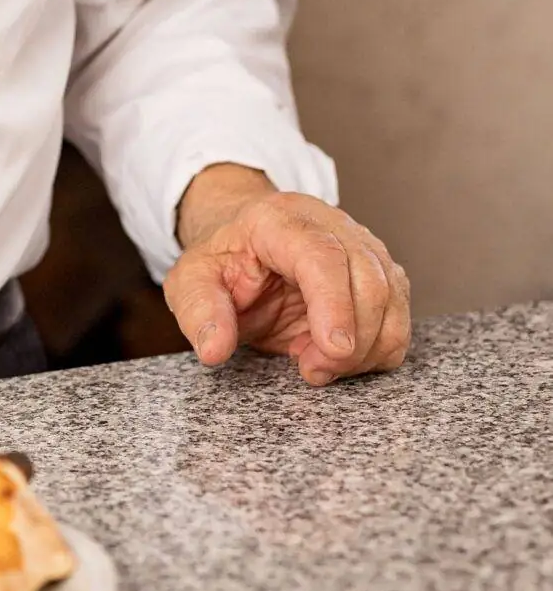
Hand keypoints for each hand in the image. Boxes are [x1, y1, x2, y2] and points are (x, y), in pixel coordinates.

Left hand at [165, 164, 410, 388]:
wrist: (246, 242)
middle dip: (352, 339)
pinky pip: (398, 317)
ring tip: (319, 365)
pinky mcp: (380, 273)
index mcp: (279, 220)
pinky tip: (340, 357)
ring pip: (392, 297)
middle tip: (312, 370)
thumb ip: (200, 312)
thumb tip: (214, 349)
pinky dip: (379, 348)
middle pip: (369, 278)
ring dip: (367, 347)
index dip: (334, 304)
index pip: (321, 256)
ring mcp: (362, 246)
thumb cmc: (224, 261)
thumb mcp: (192, 281)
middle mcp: (331, 224)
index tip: (333, 350)